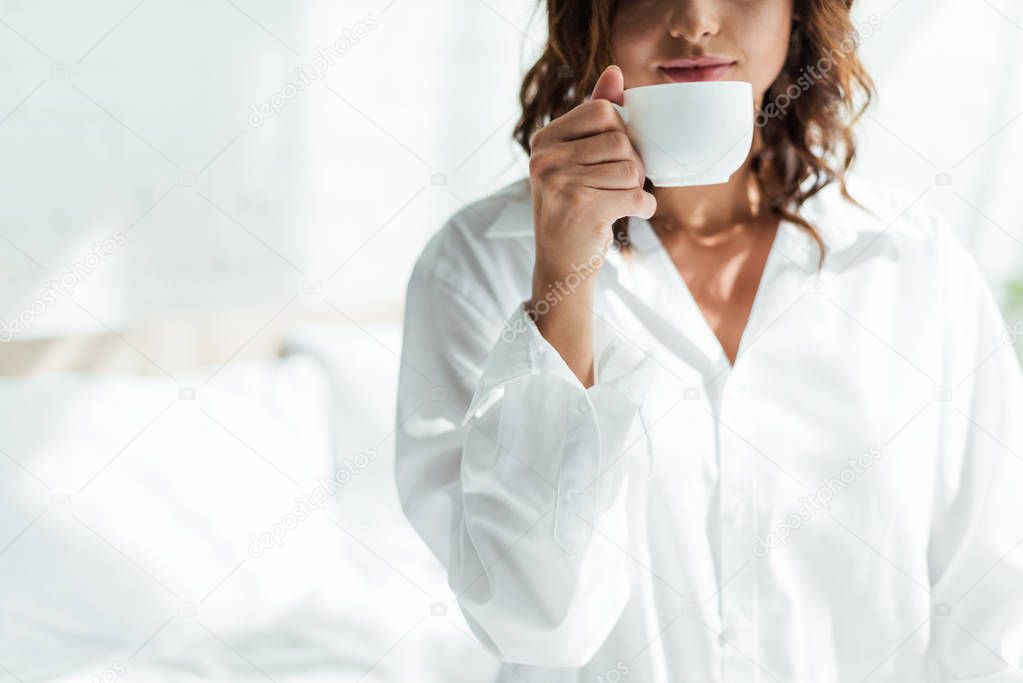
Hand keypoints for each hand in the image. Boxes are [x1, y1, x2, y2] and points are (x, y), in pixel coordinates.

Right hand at [527, 64, 655, 285]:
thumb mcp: (575, 159)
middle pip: (621, 140)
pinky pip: (637, 196)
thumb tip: (615, 73)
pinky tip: (630, 215)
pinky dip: (644, 208)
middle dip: (632, 164)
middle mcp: (546, 160)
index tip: (611, 157)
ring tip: (619, 201)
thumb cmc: (572, 207)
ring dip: (636, 188)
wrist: (559, 264)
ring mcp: (562, 184)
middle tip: (617, 186)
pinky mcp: (583, 210)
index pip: (603, 110)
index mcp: (543, 140)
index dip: (621, 133)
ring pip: (631, 169)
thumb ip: (593, 116)